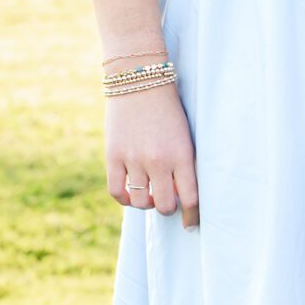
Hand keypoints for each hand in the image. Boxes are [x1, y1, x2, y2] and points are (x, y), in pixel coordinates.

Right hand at [106, 85, 198, 227]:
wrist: (140, 80)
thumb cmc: (168, 109)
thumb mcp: (184, 135)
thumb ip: (183, 164)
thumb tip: (179, 195)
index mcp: (182, 154)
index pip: (190, 198)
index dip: (192, 216)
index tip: (191, 224)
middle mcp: (158, 160)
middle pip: (164, 205)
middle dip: (168, 208)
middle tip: (167, 202)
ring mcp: (134, 158)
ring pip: (140, 201)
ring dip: (146, 203)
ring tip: (149, 194)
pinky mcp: (113, 155)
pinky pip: (116, 191)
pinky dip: (124, 199)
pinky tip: (130, 194)